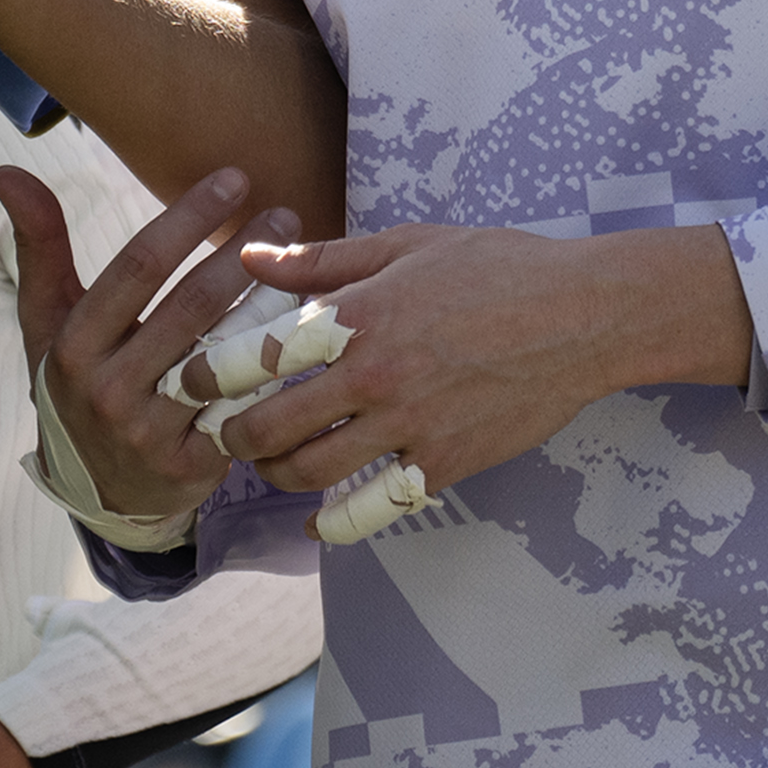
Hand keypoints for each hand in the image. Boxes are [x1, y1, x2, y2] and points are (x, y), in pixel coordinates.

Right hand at [5, 165, 296, 530]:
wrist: (101, 491)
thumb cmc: (78, 383)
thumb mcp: (48, 321)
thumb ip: (39, 246)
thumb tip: (5, 171)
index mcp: (74, 345)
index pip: (138, 266)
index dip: (188, 218)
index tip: (233, 179)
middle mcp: (109, 389)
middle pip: (191, 306)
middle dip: (243, 254)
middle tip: (283, 215)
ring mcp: (153, 431)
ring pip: (224, 355)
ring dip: (270, 303)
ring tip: (302, 261)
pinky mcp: (194, 464)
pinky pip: (243, 402)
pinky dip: (273, 362)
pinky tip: (303, 326)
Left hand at [209, 223, 753, 500]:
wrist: (583, 316)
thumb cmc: (495, 266)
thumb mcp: (405, 245)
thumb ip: (321, 260)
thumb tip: (249, 256)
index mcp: (359, 316)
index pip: (257, 355)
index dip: (208, 374)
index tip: (184, 381)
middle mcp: (376, 378)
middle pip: (271, 426)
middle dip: (230, 436)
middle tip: (216, 432)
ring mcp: (411, 428)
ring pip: (313, 472)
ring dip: (275, 473)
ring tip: (265, 461)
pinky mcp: (445, 465)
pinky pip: (375, 508)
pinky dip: (336, 522)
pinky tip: (317, 519)